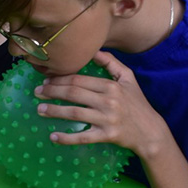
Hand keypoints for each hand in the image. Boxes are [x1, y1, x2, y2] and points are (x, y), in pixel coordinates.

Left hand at [33, 51, 170, 157]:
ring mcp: (107, 119)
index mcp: (111, 85)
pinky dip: (67, 138)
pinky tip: (53, 137)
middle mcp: (108, 101)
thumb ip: (111, 63)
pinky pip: (83, 137)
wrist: (150, 131)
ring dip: (54, 111)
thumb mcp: (128, 78)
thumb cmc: (137, 103)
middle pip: (73, 93)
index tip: (46, 79)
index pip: (79, 79)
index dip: (59, 79)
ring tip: (39, 110)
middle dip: (52, 91)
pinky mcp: (107, 136)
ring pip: (75, 113)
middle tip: (37, 92)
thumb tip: (94, 49)